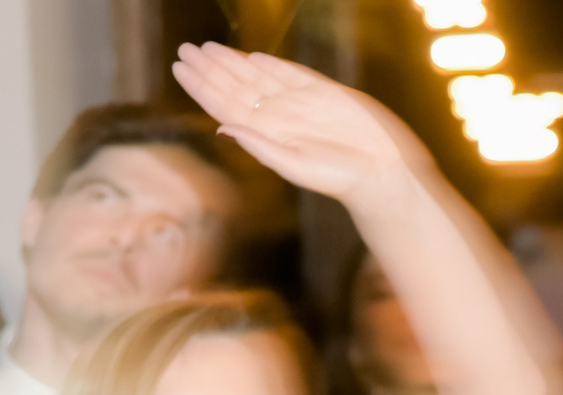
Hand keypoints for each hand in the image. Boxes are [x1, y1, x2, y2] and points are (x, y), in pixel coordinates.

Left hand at [171, 43, 427, 202]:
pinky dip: (272, 64)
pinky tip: (252, 57)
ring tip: (207, 48)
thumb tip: (221, 127)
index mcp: (268, 134)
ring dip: (232, 62)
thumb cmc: (340, 179)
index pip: (225, 105)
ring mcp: (302, 104)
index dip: (201, 86)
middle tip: (185, 49)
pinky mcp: (326, 93)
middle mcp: (281, 117)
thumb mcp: (294, 165)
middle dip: (210, 68)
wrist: (383, 173)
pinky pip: (292, 74)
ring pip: (258, 78)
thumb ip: (259, 146)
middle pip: (236, 87)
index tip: (179, 68)